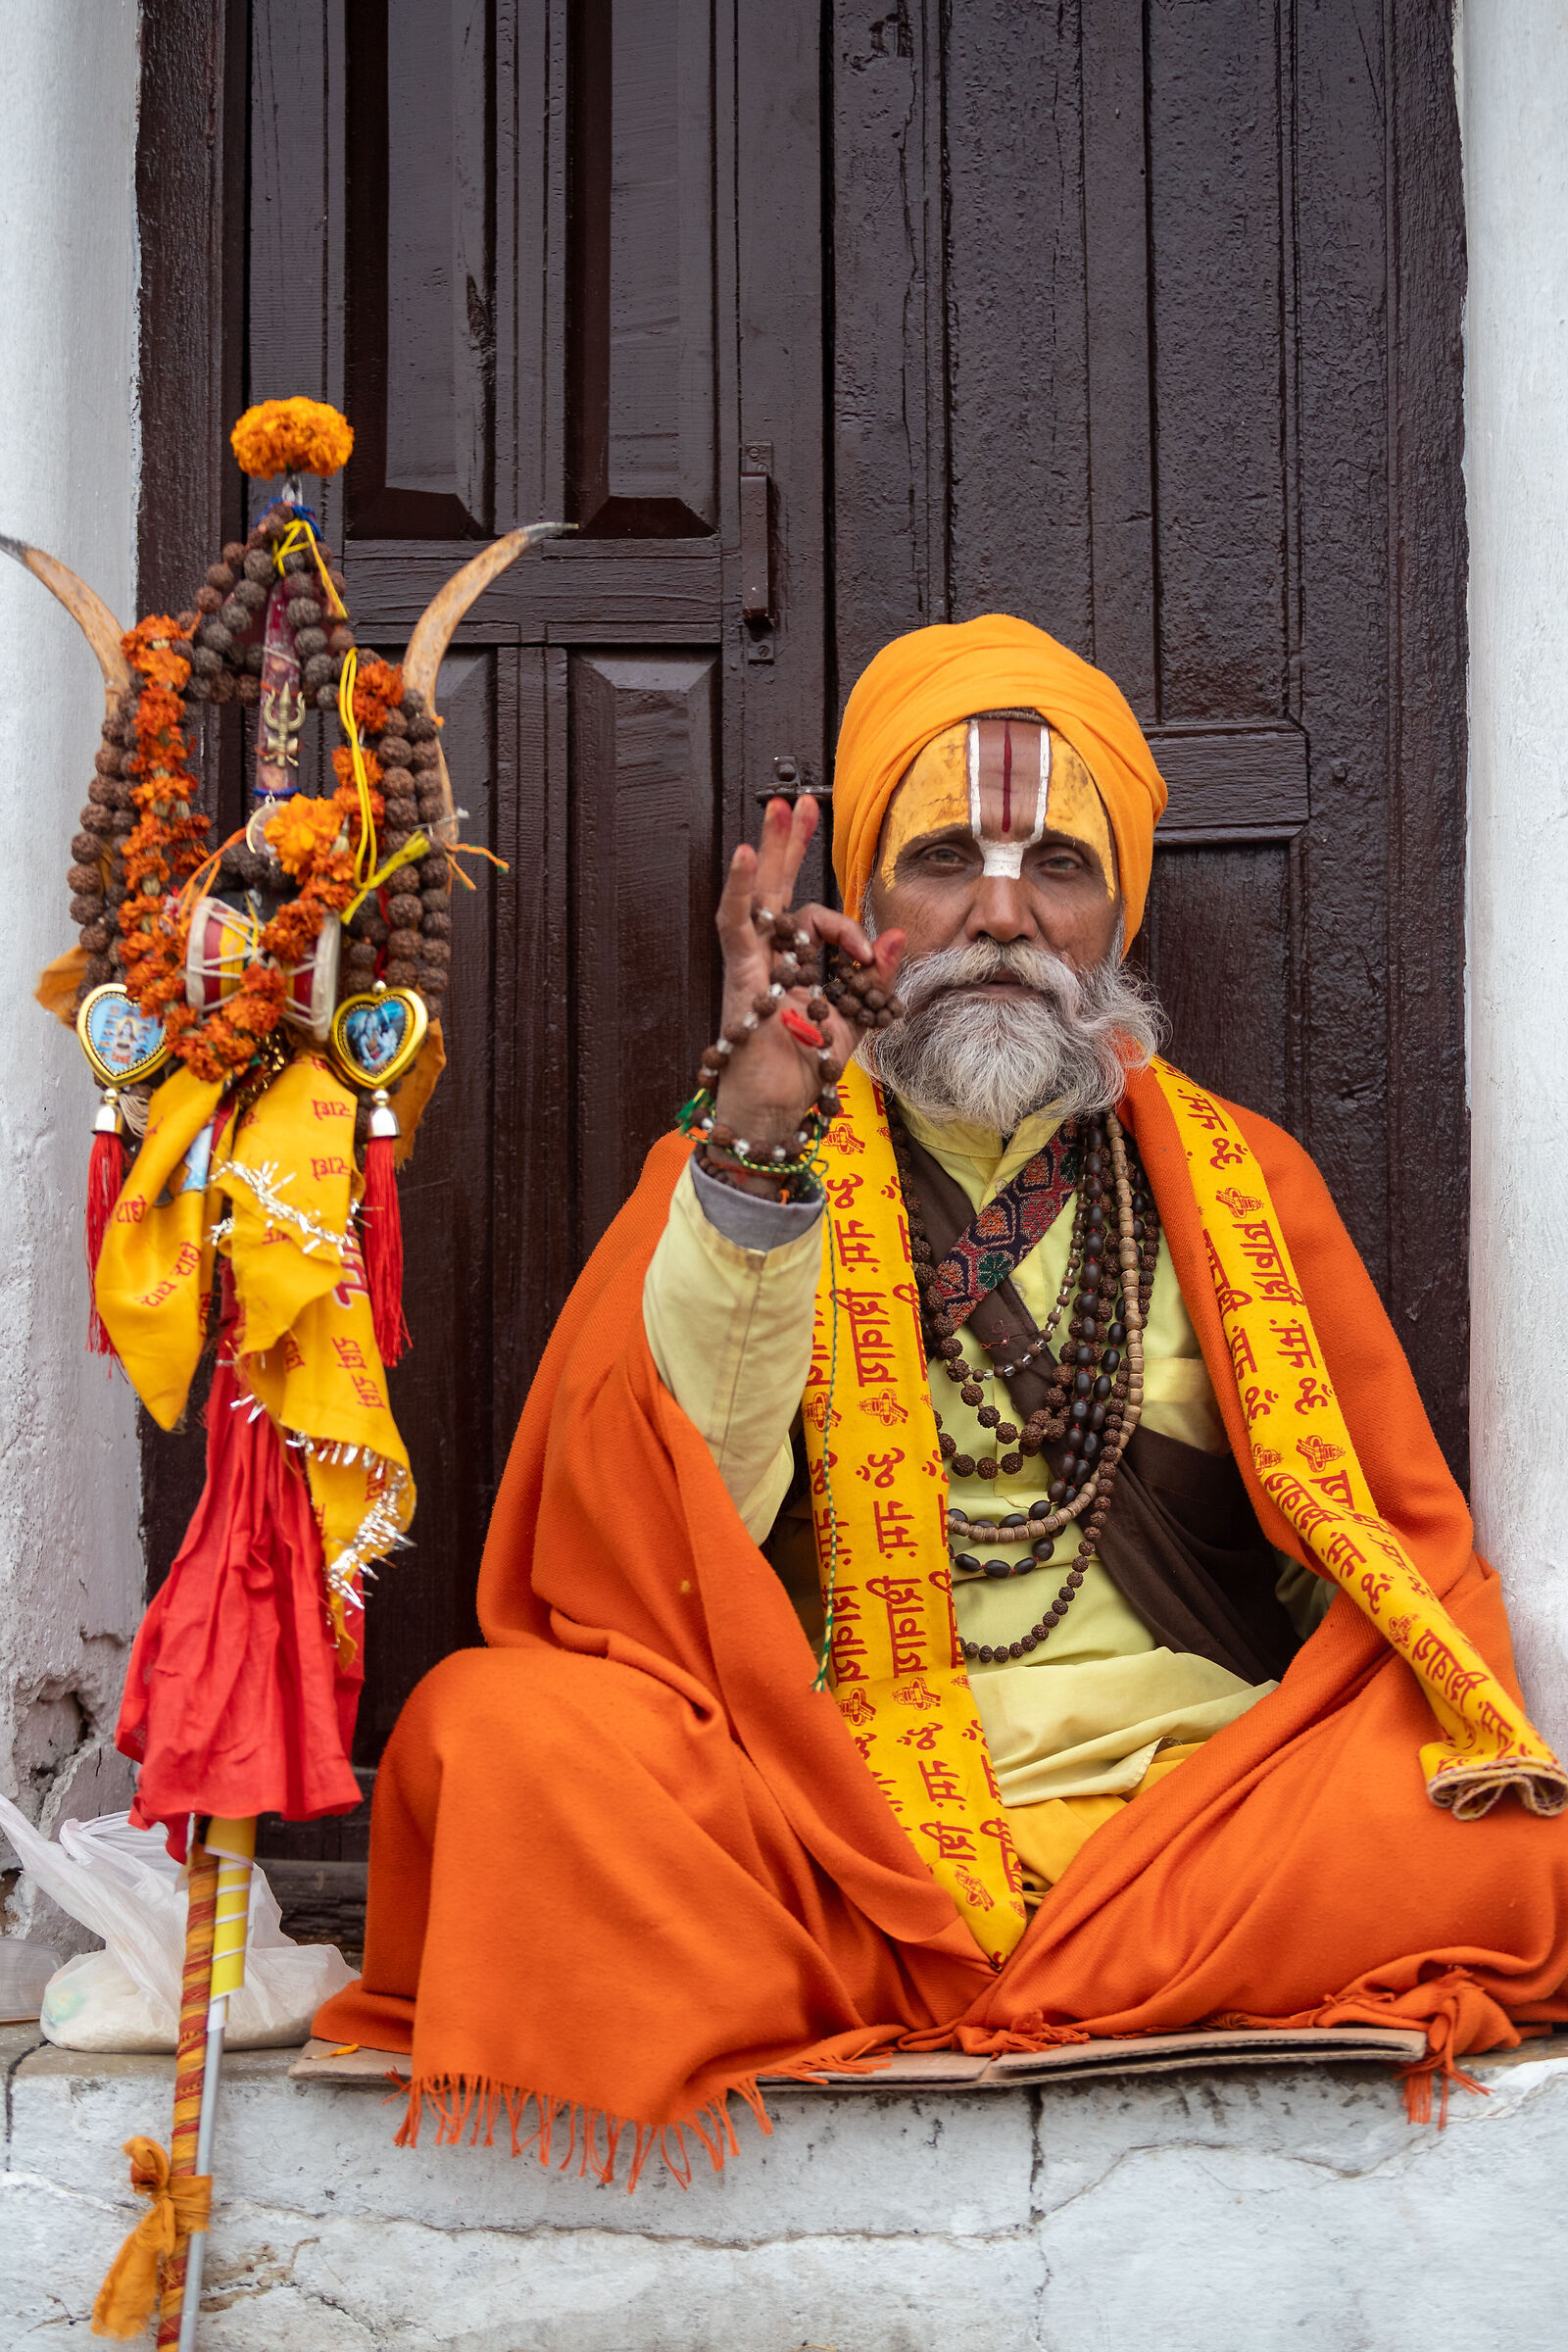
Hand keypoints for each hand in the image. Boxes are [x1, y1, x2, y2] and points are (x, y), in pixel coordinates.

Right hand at [709, 798, 904, 1174]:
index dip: (848, 930)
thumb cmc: (803, 1072)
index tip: (871, 952)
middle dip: (790, 846)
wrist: (774, 1113)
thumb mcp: (851, 1021)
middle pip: (779, 891)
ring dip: (771, 851)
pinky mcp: (740, 976)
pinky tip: (745, 854)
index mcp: (793, 969)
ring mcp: (750, 965)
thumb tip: (894, 938)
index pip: (815, 923)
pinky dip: (739, 889)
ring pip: (760, 897)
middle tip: (800, 802)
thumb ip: (872, 980)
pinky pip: (736, 925)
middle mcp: (768, 961)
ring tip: (783, 808)